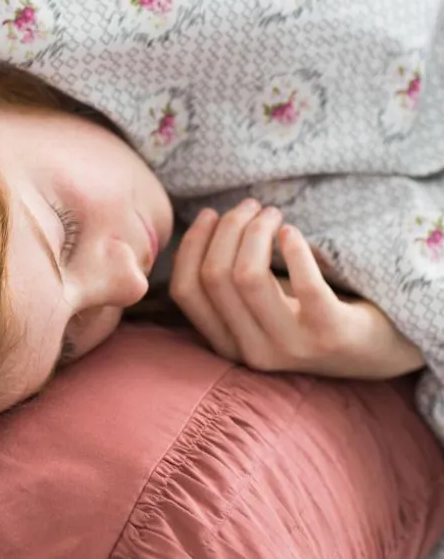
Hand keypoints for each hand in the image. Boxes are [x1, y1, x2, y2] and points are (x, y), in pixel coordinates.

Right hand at [169, 200, 425, 380]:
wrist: (373, 351)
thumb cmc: (308, 316)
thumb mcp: (260, 307)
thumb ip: (229, 285)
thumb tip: (202, 227)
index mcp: (227, 345)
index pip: (186, 291)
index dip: (192, 244)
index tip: (210, 214)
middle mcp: (252, 353)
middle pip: (215, 276)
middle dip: (228, 228)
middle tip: (252, 206)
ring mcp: (291, 347)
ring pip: (247, 276)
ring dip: (256, 232)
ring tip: (273, 214)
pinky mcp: (330, 334)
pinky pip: (304, 284)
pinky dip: (294, 249)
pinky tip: (292, 232)